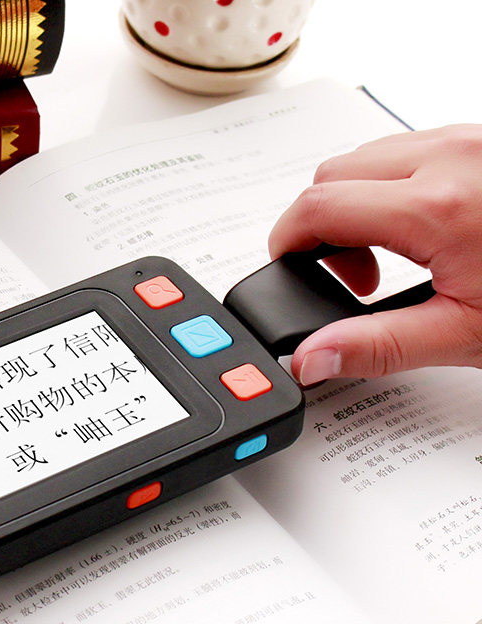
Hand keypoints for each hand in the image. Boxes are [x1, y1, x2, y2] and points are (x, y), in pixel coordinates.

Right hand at [268, 124, 481, 384]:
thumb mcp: (463, 335)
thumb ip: (375, 347)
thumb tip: (311, 357)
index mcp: (434, 208)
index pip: (316, 207)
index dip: (285, 241)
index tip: (288, 269)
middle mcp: (447, 157)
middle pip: (331, 174)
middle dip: (319, 226)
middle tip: (350, 276)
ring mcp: (467, 140)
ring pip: (366, 158)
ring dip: (354, 205)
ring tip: (388, 257)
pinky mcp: (479, 140)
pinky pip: (405, 151)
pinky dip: (388, 190)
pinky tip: (417, 230)